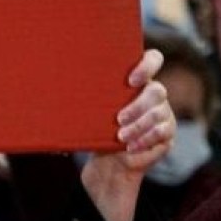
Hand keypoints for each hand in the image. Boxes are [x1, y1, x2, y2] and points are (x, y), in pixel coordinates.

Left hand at [80, 49, 174, 220]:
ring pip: (159, 112)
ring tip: (120, 137)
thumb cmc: (95, 129)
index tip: (130, 80)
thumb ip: (81, 97)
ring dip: (138, 126)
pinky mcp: (167, 133)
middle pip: (157, 90)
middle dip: (137, 106)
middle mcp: (153, 93)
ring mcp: (164, 112)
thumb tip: (52, 88)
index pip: (153, 59)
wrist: (108, 162)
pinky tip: (129, 147)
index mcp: (137, 80)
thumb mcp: (89, 111)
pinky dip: (144, 140)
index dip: (147, 65)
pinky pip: (162, 132)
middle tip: (118, 119)